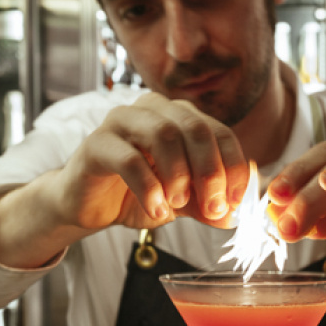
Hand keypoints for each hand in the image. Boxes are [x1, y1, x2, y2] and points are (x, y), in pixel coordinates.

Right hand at [55, 92, 248, 231]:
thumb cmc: (137, 196)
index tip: (236, 202)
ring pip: (164, 135)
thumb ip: (207, 206)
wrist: (89, 206)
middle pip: (195, 128)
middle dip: (210, 172)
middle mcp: (153, 110)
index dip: (234, 167)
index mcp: (180, 117)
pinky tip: (155, 210)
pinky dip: (149, 188)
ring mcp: (122, 121)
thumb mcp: (182, 204)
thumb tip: (234, 216)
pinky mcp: (97, 143)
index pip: (220, 132)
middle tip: (213, 207)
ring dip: (179, 176)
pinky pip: (130, 159)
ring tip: (176, 206)